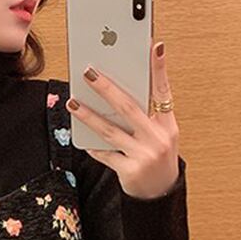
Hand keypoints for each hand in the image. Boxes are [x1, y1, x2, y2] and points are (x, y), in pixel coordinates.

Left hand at [66, 40, 179, 199]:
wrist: (159, 194)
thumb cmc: (157, 158)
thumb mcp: (161, 135)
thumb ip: (147, 115)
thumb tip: (118, 93)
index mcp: (168, 125)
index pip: (164, 91)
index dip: (159, 69)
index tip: (154, 45)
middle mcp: (158, 138)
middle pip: (129, 107)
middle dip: (107, 88)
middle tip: (89, 72)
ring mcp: (143, 155)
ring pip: (110, 130)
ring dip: (89, 115)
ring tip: (73, 102)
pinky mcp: (129, 171)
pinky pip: (105, 154)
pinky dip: (93, 144)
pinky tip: (81, 133)